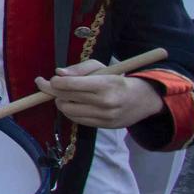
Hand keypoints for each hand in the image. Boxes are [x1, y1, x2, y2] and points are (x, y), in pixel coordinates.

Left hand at [38, 59, 165, 129]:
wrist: (142, 99)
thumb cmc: (116, 80)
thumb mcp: (100, 67)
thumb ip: (78, 69)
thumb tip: (58, 73)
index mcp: (104, 84)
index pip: (69, 85)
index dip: (55, 82)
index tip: (52, 79)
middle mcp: (104, 102)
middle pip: (65, 98)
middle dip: (54, 91)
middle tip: (52, 85)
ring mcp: (104, 116)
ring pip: (68, 111)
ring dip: (62, 102)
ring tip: (66, 96)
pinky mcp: (103, 126)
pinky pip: (76, 120)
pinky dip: (71, 111)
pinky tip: (75, 104)